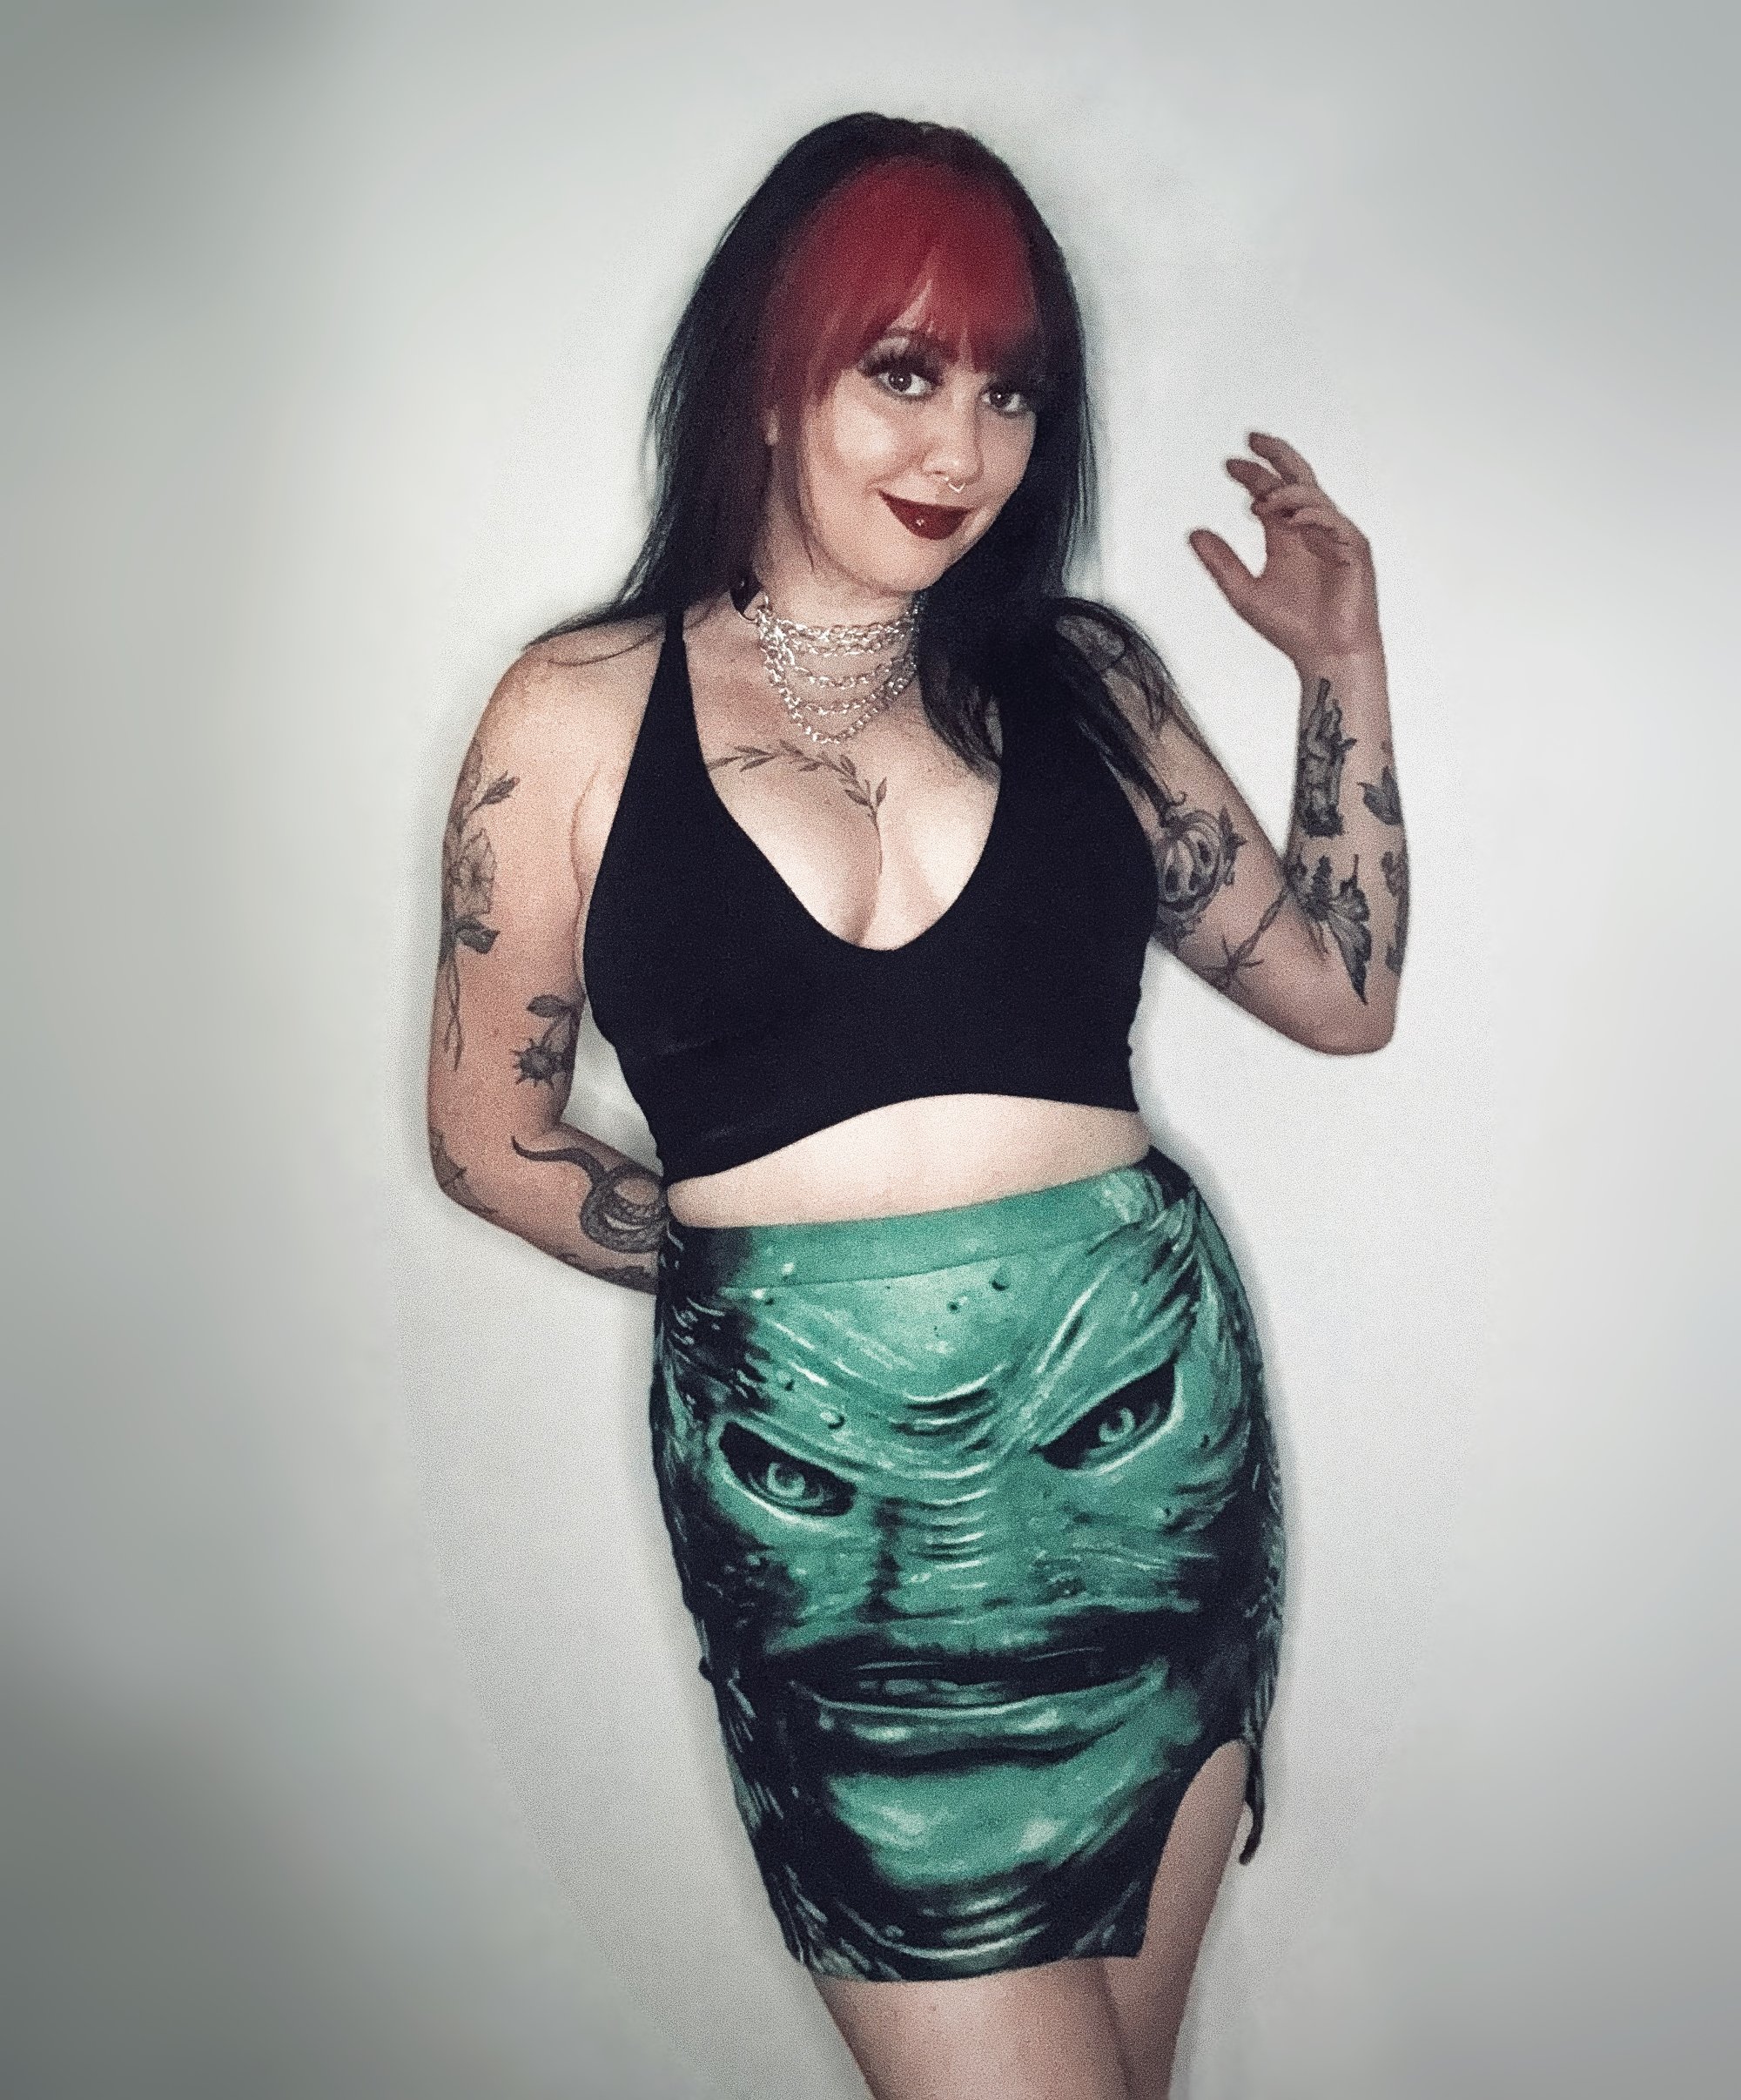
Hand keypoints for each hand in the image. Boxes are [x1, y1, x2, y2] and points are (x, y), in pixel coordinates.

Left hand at [1188, 432, 1382, 665]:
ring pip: (1314, 496)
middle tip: (1254, 439)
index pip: (1270, 493)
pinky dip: (1314, 514)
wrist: (1325, 655)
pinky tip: (1292, 515)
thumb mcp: (1243, 592)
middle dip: (1277, 456)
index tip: (1229, 465)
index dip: (1252, 475)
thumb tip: (1194, 534)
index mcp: (1287, 536)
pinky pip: (1335, 521)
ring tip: (1263, 497)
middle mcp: (1311, 530)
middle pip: (1297, 479)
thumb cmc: (1293, 629)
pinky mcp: (1355, 550)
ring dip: (1288, 491)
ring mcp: (1335, 537)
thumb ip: (1220, 562)